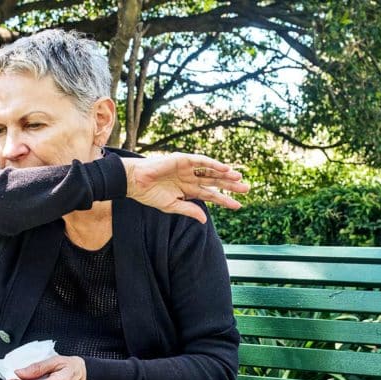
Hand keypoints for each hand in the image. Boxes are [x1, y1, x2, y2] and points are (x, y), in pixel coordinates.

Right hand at [121, 153, 249, 223]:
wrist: (134, 182)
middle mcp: (190, 178)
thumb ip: (188, 210)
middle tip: (246, 189)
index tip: (238, 206)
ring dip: (225, 174)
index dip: (224, 200)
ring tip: (239, 177)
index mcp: (188, 190)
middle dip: (230, 186)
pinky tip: (224, 168)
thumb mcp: (171, 206)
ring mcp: (187, 168)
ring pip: (211, 171)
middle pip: (215, 182)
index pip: (211, 195)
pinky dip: (213, 164)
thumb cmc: (149, 194)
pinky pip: (201, 161)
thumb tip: (205, 219)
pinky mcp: (182, 159)